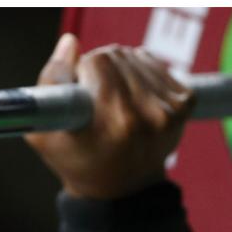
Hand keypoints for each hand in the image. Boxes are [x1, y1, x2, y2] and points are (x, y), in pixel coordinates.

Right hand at [25, 34, 194, 198]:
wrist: (125, 189)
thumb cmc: (79, 161)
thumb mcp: (45, 133)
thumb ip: (50, 83)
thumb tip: (71, 42)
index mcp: (119, 123)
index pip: (97, 62)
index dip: (81, 73)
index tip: (81, 93)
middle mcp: (151, 116)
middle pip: (116, 55)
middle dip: (99, 69)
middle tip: (96, 101)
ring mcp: (172, 109)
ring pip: (135, 55)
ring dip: (120, 70)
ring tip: (114, 102)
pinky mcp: (186, 102)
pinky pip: (154, 63)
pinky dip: (139, 73)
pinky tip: (134, 99)